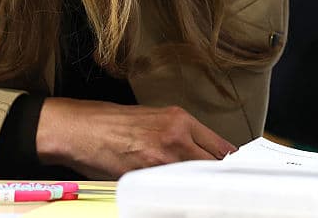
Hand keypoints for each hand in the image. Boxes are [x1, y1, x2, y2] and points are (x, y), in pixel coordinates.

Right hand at [34, 98, 237, 178]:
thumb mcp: (153, 119)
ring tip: (203, 195)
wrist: (80, 128)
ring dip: (200, 187)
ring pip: (197, 179)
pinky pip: (172, 190)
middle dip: (220, 177)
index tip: (237, 174)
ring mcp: (163, 157)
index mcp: (180, 119)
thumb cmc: (111, 124)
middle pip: (215, 164)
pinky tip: (178, 198)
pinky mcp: (146, 175)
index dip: (230, 164)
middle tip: (224, 189)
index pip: (221, 147)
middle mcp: (177, 135)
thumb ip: (180, 135)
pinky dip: (178, 195)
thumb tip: (201, 153)